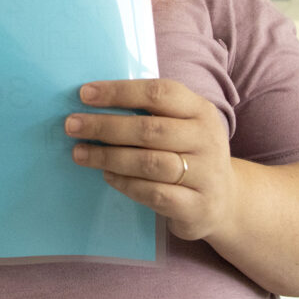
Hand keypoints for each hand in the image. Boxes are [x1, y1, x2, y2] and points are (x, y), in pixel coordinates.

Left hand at [64, 79, 234, 240]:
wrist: (225, 201)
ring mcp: (205, 175)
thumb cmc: (190, 153)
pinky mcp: (195, 206)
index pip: (159, 93)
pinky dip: (125, 183)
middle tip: (72, 125)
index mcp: (201, 111)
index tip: (85, 93)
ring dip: (108, 156)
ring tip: (79, 152)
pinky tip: (106, 175)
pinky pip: (153, 193)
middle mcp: (206, 140)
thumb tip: (95, 101)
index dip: (120, 92)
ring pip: (149, 162)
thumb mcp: (183, 125)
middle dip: (105, 126)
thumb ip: (150, 112)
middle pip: (150, 129)